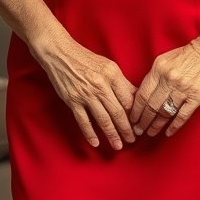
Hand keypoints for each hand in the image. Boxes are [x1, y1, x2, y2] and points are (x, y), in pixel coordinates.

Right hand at [36, 31, 137, 150]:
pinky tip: (96, 142)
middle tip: (132, 139)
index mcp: (112, 74)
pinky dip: (90, 133)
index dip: (135, 114)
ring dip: (112, 134)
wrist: (60, 54)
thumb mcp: (108, 65)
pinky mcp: (73, 100)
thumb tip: (135, 97)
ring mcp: (86, 94)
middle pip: (117, 112)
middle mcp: (101, 85)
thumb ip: (121, 82)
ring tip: (118, 145)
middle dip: (126, 129)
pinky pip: (83, 121)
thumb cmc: (85, 59)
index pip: (128, 99)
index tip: (139, 124)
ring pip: (103, 119)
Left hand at [129, 31, 199, 138]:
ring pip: (165, 112)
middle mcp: (169, 79)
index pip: (142, 94)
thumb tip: (143, 95)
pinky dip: (174, 126)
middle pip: (151, 106)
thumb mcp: (165, 59)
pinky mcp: (197, 96)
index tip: (132, 119)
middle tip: (138, 131)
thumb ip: (154, 76)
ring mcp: (183, 89)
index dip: (135, 110)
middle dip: (143, 121)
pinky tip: (168, 132)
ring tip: (150, 133)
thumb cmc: (188, 54)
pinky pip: (183, 115)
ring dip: (156, 125)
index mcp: (159, 69)